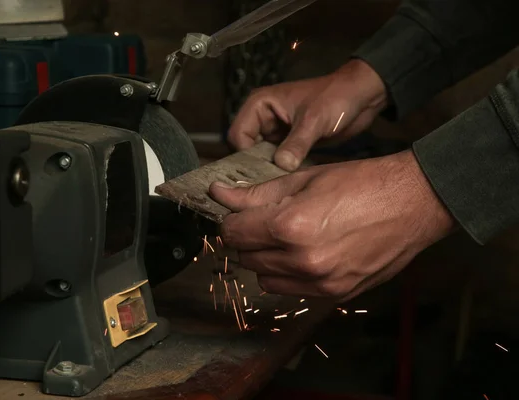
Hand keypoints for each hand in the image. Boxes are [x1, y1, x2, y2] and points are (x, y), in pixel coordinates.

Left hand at [209, 151, 454, 300]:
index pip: (233, 233)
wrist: (413, 203)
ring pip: (265, 280)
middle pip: (246, 258)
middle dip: (247, 239)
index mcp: (290, 226)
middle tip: (263, 221)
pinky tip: (305, 253)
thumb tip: (218, 195)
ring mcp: (320, 282)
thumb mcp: (304, 179)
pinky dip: (289, 275)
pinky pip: (293, 291)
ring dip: (266, 260)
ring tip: (286, 238)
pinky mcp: (336, 294)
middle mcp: (302, 261)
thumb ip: (256, 193)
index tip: (237, 214)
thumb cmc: (361, 183)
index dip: (230, 221)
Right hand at [228, 59, 387, 170]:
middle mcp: (263, 119)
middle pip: (246, 150)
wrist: (361, 97)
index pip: (237, 135)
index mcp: (260, 105)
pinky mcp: (289, 144)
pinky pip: (277, 161)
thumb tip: (281, 166)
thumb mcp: (314, 120)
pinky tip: (289, 182)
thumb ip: (296, 143)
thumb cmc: (335, 98)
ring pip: (261, 158)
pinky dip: (282, 171)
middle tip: (268, 184)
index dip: (244, 155)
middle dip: (256, 166)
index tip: (259, 173)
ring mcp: (276, 132)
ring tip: (278, 185)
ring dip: (269, 170)